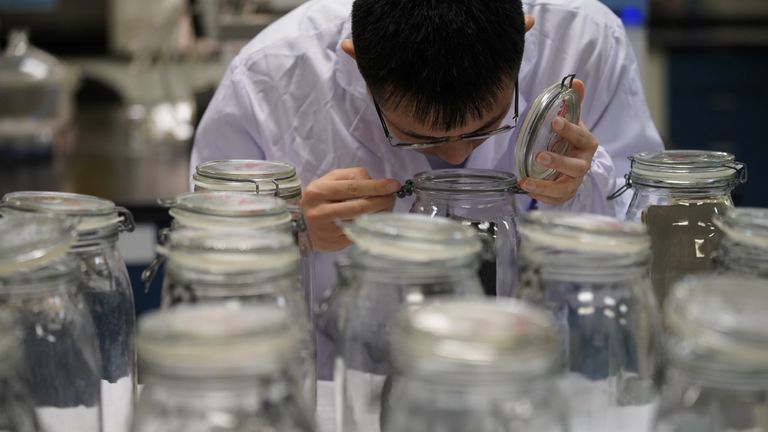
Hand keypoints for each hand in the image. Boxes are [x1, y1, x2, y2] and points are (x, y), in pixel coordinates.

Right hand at [301, 168, 399, 251]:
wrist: (298, 225)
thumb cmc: (318, 200)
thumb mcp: (328, 181)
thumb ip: (351, 176)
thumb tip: (374, 183)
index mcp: (319, 192)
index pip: (353, 188)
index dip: (376, 186)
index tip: (394, 184)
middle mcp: (321, 212)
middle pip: (360, 206)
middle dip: (382, 201)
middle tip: (393, 197)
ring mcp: (328, 231)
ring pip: (362, 221)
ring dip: (380, 213)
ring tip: (387, 206)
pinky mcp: (335, 244)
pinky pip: (360, 232)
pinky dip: (372, 224)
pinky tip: (376, 218)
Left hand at [518, 79, 598, 204]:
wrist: (574, 165)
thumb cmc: (570, 141)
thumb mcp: (572, 121)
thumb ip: (573, 102)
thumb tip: (575, 81)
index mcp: (586, 145)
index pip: (582, 137)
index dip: (570, 130)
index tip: (555, 122)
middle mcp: (583, 165)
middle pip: (576, 166)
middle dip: (558, 161)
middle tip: (539, 155)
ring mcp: (574, 183)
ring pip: (564, 188)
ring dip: (545, 186)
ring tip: (527, 182)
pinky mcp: (564, 195)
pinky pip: (555, 200)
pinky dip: (542, 198)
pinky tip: (527, 191)